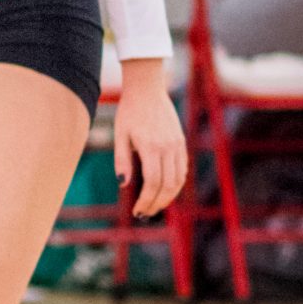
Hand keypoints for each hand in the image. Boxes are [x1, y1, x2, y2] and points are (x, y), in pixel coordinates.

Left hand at [114, 60, 187, 218]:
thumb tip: (124, 185)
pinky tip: (166, 190)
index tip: (138, 211)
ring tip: (155, 206)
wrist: (147, 90)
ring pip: (179, 179)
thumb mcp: (120, 134)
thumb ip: (122, 160)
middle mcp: (168, 147)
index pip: (152, 183)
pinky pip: (183, 169)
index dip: (146, 200)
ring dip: (169, 197)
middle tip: (146, 213)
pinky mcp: (181, 142)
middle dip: (157, 203)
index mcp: (151, 147)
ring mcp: (177, 145)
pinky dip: (176, 183)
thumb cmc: (129, 112)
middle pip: (168, 185)